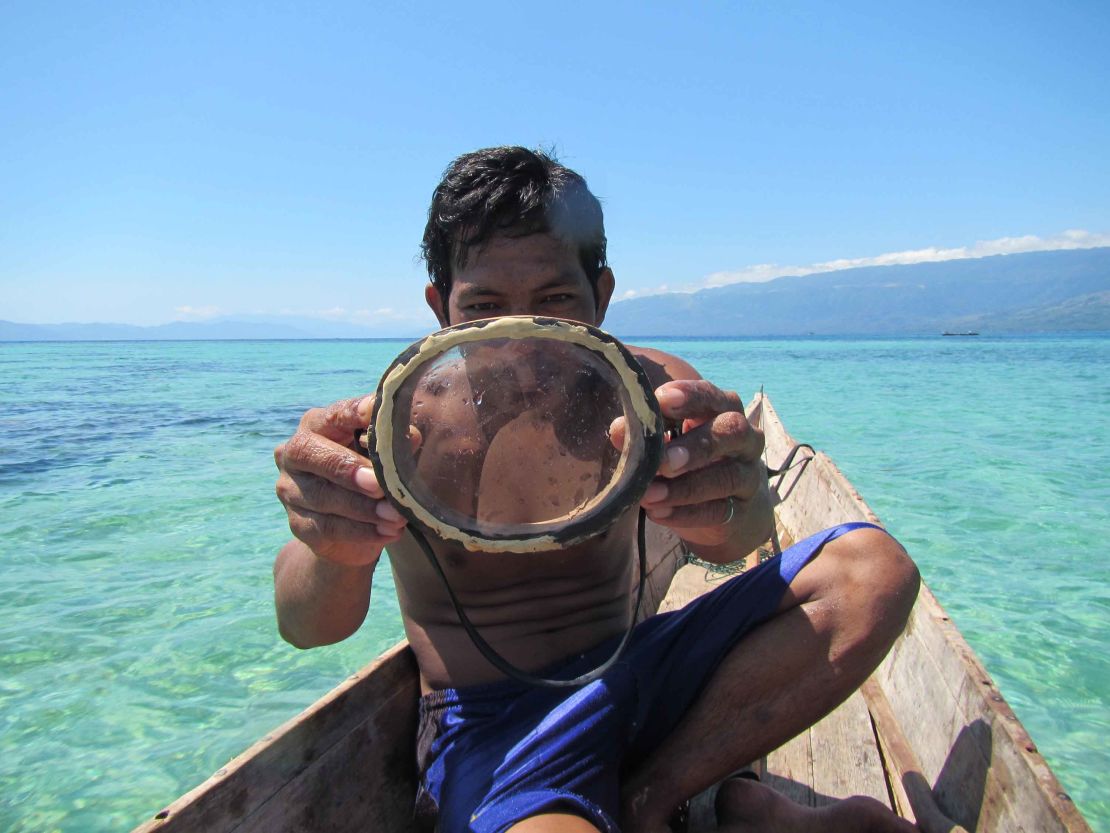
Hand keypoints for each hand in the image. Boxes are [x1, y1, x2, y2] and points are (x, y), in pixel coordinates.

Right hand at [274, 395, 406, 566]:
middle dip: (347, 467)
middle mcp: (295, 453)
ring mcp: (291, 489)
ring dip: (364, 508)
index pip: (333, 414)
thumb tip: (411, 436)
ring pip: (322, 497)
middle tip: (379, 484)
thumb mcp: (384, 457)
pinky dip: (362, 531)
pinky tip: (388, 531)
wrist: (351, 528)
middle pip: (309, 453)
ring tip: (396, 515)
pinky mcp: (298, 524)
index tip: (375, 412)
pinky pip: (327, 528)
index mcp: (318, 425)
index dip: (353, 413)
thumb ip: (393, 446)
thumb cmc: (369, 476)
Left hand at [614, 380, 768, 551]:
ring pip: (727, 476)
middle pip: (732, 431)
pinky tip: (658, 514)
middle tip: (662, 462)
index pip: (712, 395)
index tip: (662, 400)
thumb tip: (619, 429)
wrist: (727, 505)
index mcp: (723, 410)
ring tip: (649, 495)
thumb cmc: (692, 460)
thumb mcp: (670, 442)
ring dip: (685, 487)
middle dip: (695, 446)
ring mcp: (749, 474)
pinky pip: (720, 511)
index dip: (690, 396)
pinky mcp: (744, 509)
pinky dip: (687, 514)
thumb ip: (648, 435)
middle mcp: (745, 438)